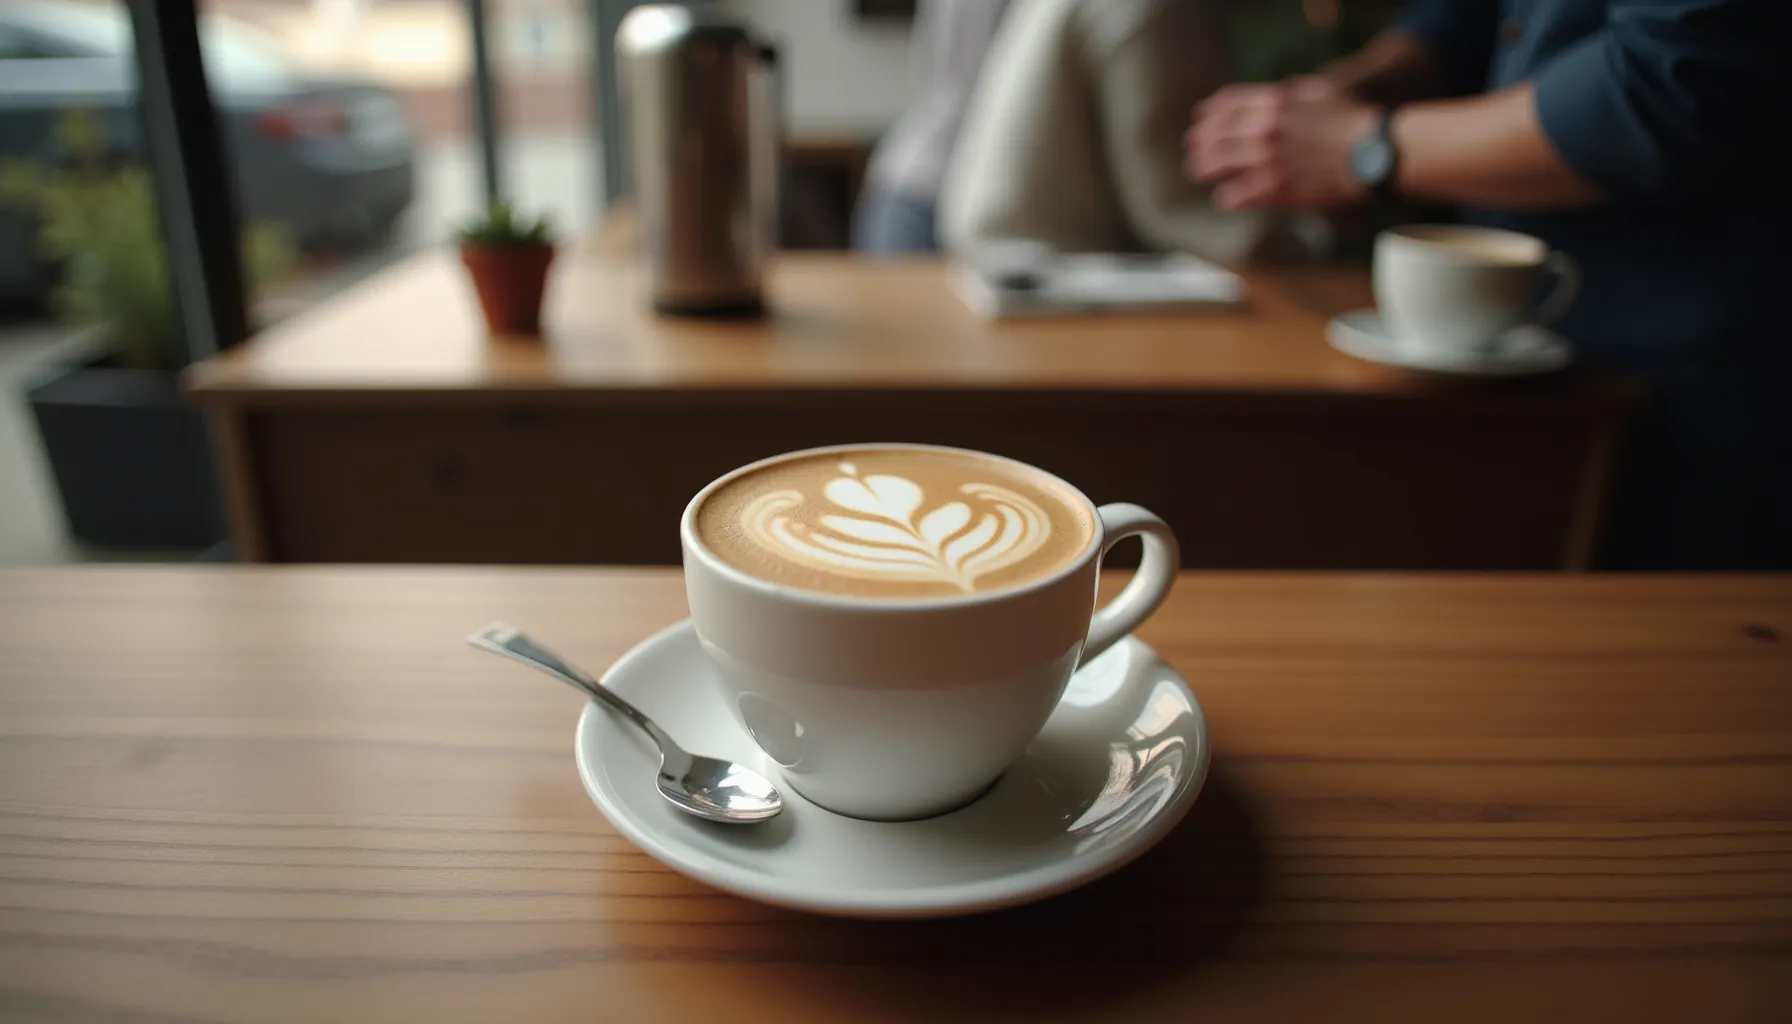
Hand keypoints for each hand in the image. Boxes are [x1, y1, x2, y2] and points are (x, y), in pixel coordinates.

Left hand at [1186, 82, 1380, 211]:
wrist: (1372, 151)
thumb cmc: (1352, 120)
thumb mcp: (1320, 92)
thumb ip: (1293, 93)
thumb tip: (1281, 93)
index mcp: (1273, 101)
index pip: (1226, 105)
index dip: (1208, 114)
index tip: (1200, 121)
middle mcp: (1263, 128)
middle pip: (1215, 135)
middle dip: (1199, 144)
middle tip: (1193, 152)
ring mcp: (1265, 160)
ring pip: (1216, 164)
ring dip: (1203, 169)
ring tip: (1198, 173)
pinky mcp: (1273, 189)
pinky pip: (1235, 195)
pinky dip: (1227, 197)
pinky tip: (1225, 199)